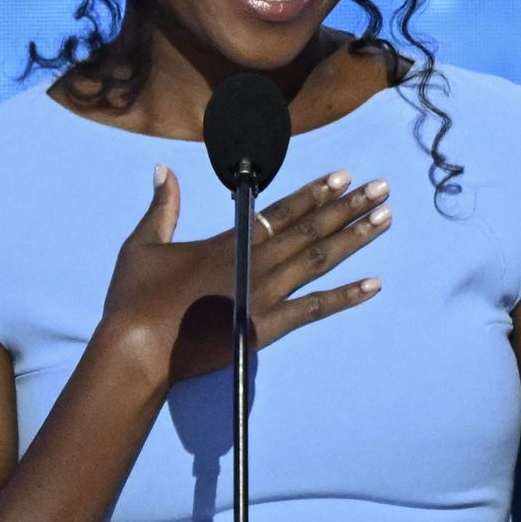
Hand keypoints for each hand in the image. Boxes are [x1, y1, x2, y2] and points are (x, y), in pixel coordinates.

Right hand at [99, 165, 391, 386]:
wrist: (138, 350)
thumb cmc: (136, 299)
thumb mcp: (143, 245)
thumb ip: (162, 207)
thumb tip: (163, 170)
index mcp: (229, 241)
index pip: (282, 209)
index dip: (314, 192)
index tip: (343, 176)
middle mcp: (255, 262)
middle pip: (311, 228)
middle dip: (348, 206)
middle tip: (381, 187)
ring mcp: (264, 295)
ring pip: (319, 259)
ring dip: (355, 238)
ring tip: (385, 218)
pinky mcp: (266, 327)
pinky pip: (315, 309)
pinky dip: (346, 296)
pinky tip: (374, 284)